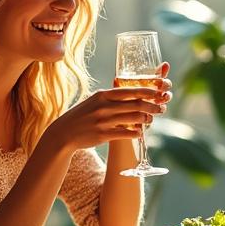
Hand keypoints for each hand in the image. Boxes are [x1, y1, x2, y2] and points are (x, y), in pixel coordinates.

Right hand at [47, 63, 172, 151]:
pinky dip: (136, 133)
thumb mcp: (94, 101)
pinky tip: (140, 133)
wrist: (64, 133)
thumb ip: (110, 97)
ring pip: (133, 119)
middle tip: (160, 108)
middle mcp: (104, 106)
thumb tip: (130, 92)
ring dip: (146, 119)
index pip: (130, 90)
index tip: (159, 92)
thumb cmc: (82, 115)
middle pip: (135, 104)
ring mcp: (103, 121)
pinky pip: (125, 133)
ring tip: (151, 120)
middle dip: (152, 106)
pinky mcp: (103, 135)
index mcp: (103, 95)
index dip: (147, 91)